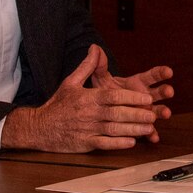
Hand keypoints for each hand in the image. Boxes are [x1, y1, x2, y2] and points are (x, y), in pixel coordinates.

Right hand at [2, 45, 164, 152]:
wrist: (39, 127)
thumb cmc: (57, 104)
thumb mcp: (70, 81)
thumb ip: (87, 66)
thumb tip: (95, 48)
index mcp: (88, 97)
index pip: (114, 96)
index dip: (132, 97)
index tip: (147, 98)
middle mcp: (90, 113)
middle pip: (117, 113)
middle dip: (137, 114)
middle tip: (153, 114)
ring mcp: (88, 129)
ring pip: (114, 129)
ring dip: (133, 130)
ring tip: (149, 128)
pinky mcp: (86, 143)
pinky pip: (105, 144)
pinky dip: (118, 144)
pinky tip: (131, 143)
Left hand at [97, 59, 175, 143]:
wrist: (101, 110)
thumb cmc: (104, 92)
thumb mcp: (100, 79)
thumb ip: (99, 66)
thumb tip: (95, 48)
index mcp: (138, 83)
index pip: (152, 76)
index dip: (161, 73)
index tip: (169, 72)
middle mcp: (145, 96)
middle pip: (159, 92)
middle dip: (165, 91)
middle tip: (169, 91)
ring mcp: (145, 111)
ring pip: (157, 110)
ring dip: (162, 112)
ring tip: (166, 114)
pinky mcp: (141, 125)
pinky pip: (148, 129)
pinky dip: (151, 133)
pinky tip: (154, 137)